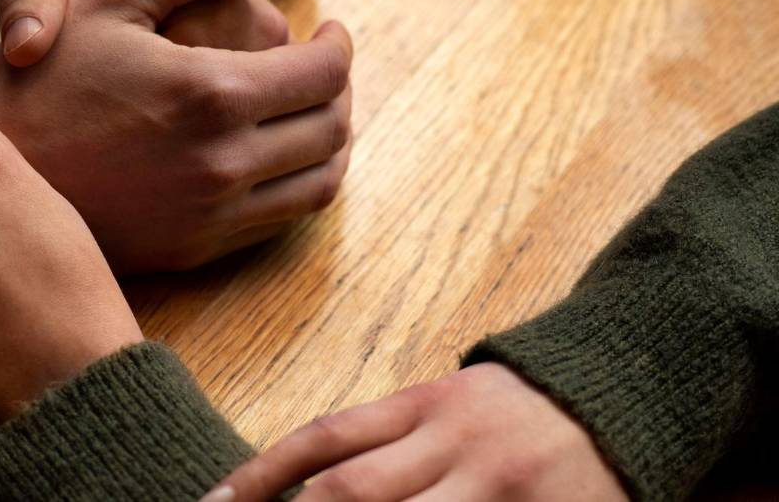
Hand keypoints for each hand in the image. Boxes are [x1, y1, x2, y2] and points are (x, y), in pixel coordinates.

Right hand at [0, 0, 353, 272]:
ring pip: (319, 183)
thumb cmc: (50, 69)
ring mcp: (212, 215)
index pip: (326, 73)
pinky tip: (273, 153)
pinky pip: (279, 220)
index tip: (330, 32)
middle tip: (323, 70)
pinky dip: (298, 182)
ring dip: (331, 143)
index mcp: (213, 92)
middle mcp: (224, 163)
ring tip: (310, 112)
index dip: (340, 45)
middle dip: (341, 91)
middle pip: (332, 128)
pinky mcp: (196, 249)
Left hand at [205, 363, 626, 501]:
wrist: (622, 389)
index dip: (259, 475)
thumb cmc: (515, 408)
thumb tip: (302, 484)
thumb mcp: (446, 404)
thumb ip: (386, 438)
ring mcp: (495, 484)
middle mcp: (452, 441)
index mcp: (423, 405)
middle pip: (350, 492)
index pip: (324, 439)